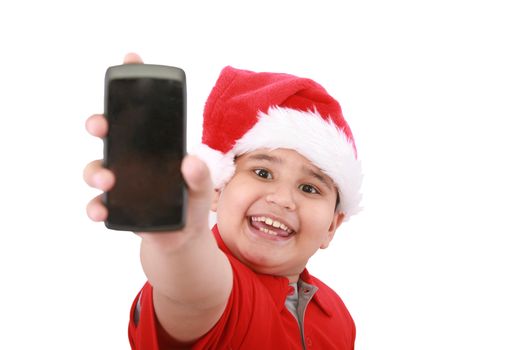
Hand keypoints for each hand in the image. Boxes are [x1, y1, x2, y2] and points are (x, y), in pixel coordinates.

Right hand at [83, 53, 213, 239]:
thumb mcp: (202, 188)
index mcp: (155, 147)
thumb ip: (200, 176)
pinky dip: (96, 207)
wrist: (182, 238)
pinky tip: (102, 210)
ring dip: (96, 171)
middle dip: (100, 122)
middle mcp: (132, 159)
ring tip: (107, 180)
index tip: (132, 58)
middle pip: (110, 133)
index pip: (142, 112)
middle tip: (101, 125)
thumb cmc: (191, 204)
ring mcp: (120, 182)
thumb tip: (189, 162)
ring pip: (97, 168)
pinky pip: (98, 203)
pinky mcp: (115, 207)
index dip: (134, 85)